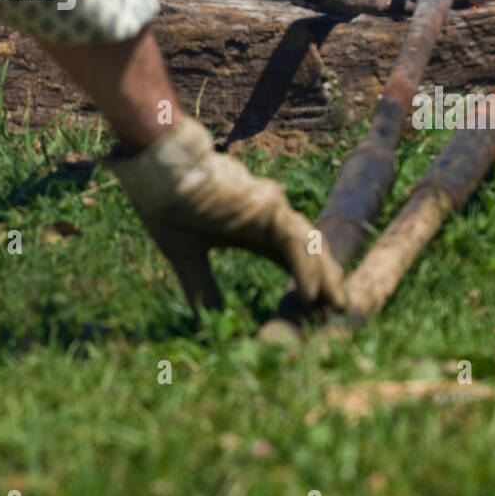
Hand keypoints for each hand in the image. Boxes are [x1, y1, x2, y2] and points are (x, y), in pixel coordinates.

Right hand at [107, 117, 345, 316]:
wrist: (157, 175)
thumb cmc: (169, 207)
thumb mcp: (186, 257)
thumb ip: (202, 288)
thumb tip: (210, 320)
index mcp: (253, 228)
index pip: (289, 257)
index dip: (304, 279)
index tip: (314, 307)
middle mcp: (268, 218)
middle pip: (308, 250)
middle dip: (325, 279)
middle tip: (337, 310)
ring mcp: (271, 210)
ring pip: (309, 245)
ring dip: (323, 276)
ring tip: (332, 306)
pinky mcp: (267, 208)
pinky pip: (295, 244)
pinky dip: (305, 269)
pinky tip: (311, 294)